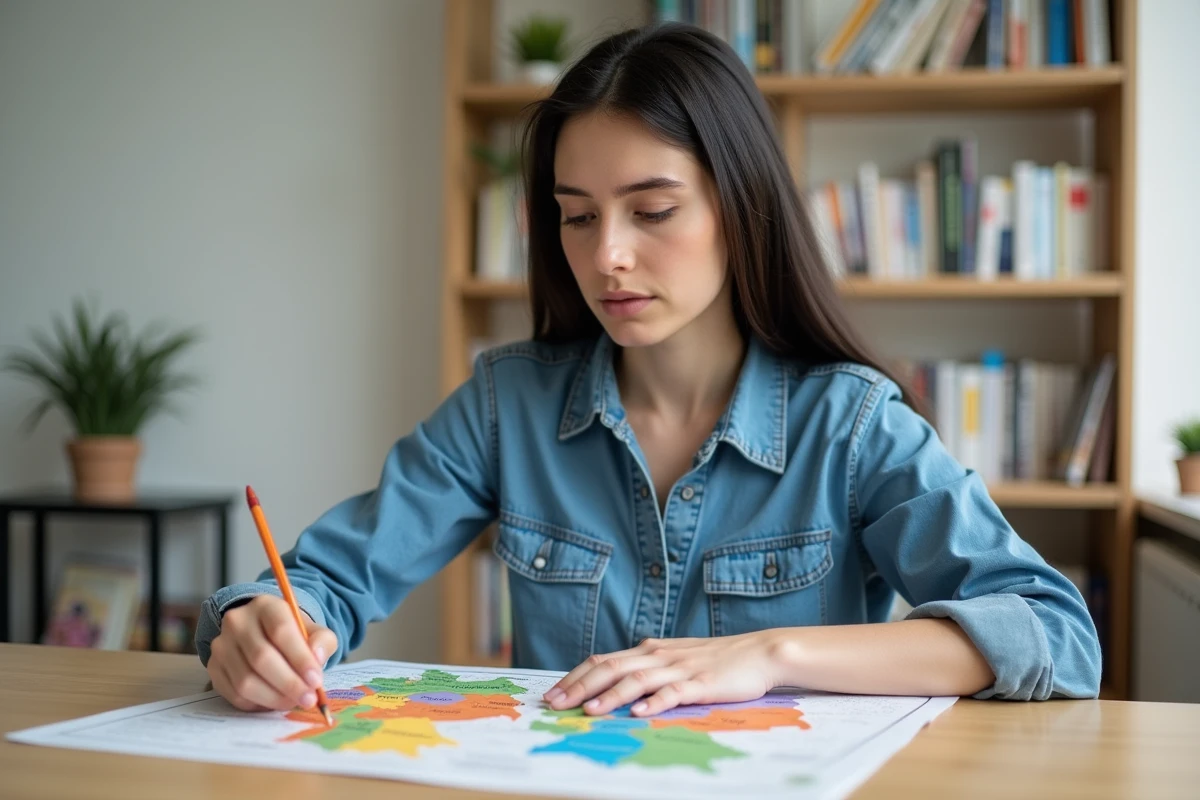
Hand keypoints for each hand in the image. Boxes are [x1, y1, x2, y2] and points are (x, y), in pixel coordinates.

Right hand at [206, 594, 337, 712]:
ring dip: (274, 697)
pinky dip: (257, 703)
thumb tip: (317, 658)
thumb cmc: (292, 635)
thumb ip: (322, 641)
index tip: (316, 680)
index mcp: (265, 606)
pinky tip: (275, 702)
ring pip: (246, 680)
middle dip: (289, 683)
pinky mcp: (214, 668)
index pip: (281, 630)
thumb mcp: (314, 631)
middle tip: (308, 699)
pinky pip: (234, 694)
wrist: (263, 634)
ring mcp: (221, 645)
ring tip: (294, 701)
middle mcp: (237, 622)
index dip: (299, 658)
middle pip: (261, 658)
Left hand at [542, 631, 784, 716]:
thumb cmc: (716, 660)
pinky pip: (674, 692)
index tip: (552, 693)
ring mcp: (680, 668)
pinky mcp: (702, 682)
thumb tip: (613, 681)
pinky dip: (655, 701)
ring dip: (611, 695)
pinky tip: (640, 713)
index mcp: (650, 650)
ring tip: (588, 711)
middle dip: (580, 687)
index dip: (576, 676)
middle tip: (556, 704)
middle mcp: (659, 655)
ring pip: (637, 679)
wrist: (760, 651)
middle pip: (612, 668)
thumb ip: (647, 667)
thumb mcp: (675, 659)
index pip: (603, 660)